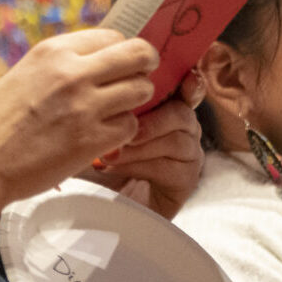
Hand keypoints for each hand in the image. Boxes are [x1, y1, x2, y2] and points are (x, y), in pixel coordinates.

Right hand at [0, 28, 157, 235]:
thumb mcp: (25, 74)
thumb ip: (62, 65)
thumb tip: (99, 62)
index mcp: (53, 51)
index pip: (113, 36)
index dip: (123, 51)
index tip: (121, 64)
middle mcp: (73, 72)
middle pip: (138, 55)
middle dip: (145, 67)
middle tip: (140, 80)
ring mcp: (85, 106)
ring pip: (141, 90)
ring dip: (135, 102)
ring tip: (116, 112)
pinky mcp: (91, 140)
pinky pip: (130, 127)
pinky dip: (122, 133)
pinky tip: (104, 137)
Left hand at [88, 70, 204, 218]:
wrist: (94, 203)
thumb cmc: (94, 158)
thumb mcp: (97, 124)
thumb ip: (111, 100)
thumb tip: (109, 78)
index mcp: (165, 107)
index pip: (183, 88)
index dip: (187, 82)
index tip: (185, 77)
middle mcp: (182, 128)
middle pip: (181, 112)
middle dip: (151, 119)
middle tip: (123, 127)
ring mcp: (187, 154)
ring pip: (177, 139)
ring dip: (140, 145)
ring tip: (111, 154)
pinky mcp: (185, 180)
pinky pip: (171, 167)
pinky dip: (141, 165)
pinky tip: (116, 168)